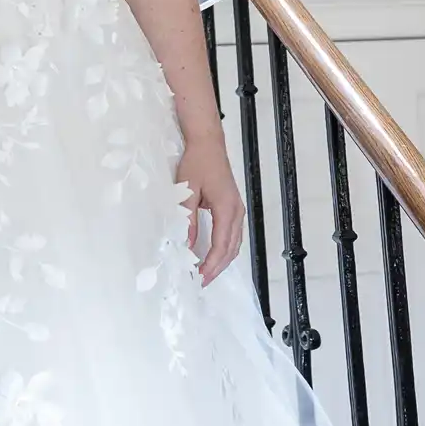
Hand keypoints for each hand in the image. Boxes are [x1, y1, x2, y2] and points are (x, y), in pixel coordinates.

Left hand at [177, 136, 243, 285]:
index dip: (211, 265)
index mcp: (227, 209)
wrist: (208, 144)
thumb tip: (187, 245)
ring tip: (205, 273)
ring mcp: (237, 210)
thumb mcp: (187, 192)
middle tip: (200, 282)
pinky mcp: (233, 207)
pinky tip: (213, 255)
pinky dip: (224, 249)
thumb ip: (187, 220)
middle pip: (231, 249)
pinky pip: (232, 235)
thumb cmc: (197, 163)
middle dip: (217, 268)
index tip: (199, 278)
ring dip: (221, 260)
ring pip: (234, 244)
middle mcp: (237, 212)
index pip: (221, 246)